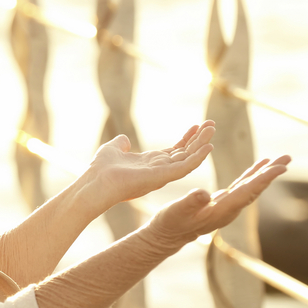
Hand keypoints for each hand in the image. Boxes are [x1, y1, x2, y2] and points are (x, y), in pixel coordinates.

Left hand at [85, 121, 215, 210]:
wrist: (95, 183)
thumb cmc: (101, 170)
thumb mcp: (112, 149)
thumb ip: (120, 144)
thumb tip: (124, 138)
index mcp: (150, 164)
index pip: (174, 151)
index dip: (186, 139)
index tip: (196, 126)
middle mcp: (159, 170)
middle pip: (185, 153)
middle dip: (199, 139)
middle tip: (212, 124)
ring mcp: (162, 174)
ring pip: (189, 158)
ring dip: (202, 144)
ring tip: (212, 128)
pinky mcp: (163, 177)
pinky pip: (185, 167)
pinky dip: (197, 157)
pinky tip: (208, 147)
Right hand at [148, 155, 290, 247]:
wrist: (166, 237)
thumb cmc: (170, 224)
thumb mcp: (176, 211)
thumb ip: (191, 203)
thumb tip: (204, 193)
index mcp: (221, 211)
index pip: (247, 192)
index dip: (264, 179)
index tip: (280, 168)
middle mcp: (229, 209)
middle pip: (254, 188)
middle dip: (270, 173)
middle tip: (287, 158)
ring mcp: (226, 207)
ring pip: (250, 187)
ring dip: (264, 173)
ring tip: (278, 160)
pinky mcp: (220, 203)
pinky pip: (241, 187)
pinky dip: (250, 176)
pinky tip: (257, 168)